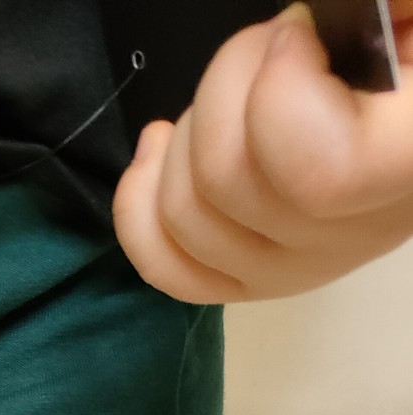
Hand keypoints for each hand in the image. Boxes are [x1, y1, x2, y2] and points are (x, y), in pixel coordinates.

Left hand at [113, 1, 412, 299]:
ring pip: (185, 216)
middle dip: (226, 82)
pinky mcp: (250, 278)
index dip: (279, 88)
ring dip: (188, 131)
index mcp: (408, 166)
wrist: (405, 107)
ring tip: (234, 88)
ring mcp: (296, 267)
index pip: (321, 174)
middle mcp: (352, 236)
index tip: (297, 33)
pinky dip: (139, 205)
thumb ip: (384, 11)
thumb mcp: (412, 18)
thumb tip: (307, 27)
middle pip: (227, 181)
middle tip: (269, 44)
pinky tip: (156, 150)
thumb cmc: (404, 59)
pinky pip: (165, 267)